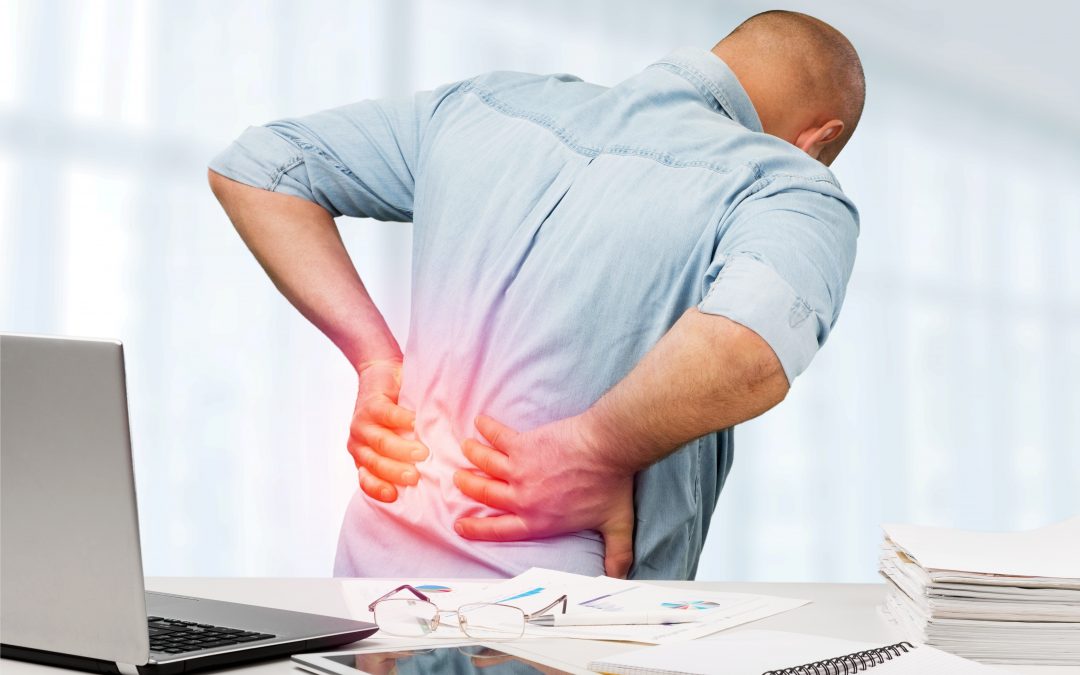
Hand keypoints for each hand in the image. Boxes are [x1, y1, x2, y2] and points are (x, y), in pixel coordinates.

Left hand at [347, 358, 428, 501]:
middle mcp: (358, 443)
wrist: (378, 373)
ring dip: (401, 449)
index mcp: (364, 457)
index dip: (378, 488)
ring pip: (381, 442)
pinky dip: (402, 420)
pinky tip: (416, 422)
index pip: (366, 480)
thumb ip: (403, 457)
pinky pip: (387, 415)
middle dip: (395, 472)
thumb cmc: (393, 413)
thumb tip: (433, 478)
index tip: (394, 496)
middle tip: (415, 477)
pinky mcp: (371, 404)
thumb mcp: (394, 438)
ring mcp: (362, 423)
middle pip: (376, 463)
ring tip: (422, 453)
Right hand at [452, 414, 635, 577]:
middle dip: (468, 486)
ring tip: (465, 449)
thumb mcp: (616, 526)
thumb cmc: (611, 485)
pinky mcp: (523, 444)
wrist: (607, 448)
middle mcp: (523, 497)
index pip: (499, 530)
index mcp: (538, 520)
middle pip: (485, 493)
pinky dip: (487, 428)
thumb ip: (616, 554)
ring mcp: (520, 468)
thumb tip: (619, 576)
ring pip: (485, 463)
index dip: (477, 529)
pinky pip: (498, 436)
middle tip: (458, 479)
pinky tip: (481, 422)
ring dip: (473, 456)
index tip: (461, 525)